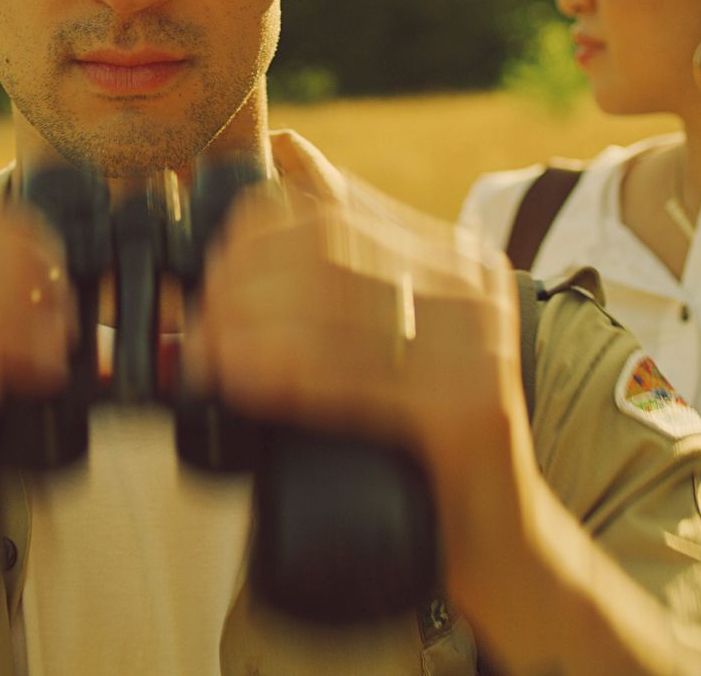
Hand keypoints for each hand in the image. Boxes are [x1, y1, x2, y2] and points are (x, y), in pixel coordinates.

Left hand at [189, 190, 540, 582]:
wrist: (502, 536)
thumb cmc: (426, 443)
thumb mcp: (391, 346)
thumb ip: (346, 279)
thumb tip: (283, 162)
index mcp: (455, 261)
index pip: (340, 209)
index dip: (260, 230)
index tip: (213, 263)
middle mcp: (475, 288)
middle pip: (333, 250)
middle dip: (249, 278)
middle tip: (198, 313)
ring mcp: (482, 345)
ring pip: (340, 307)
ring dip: (254, 324)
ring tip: (206, 347)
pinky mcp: (473, 408)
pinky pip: (362, 379)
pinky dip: (290, 374)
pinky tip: (242, 379)